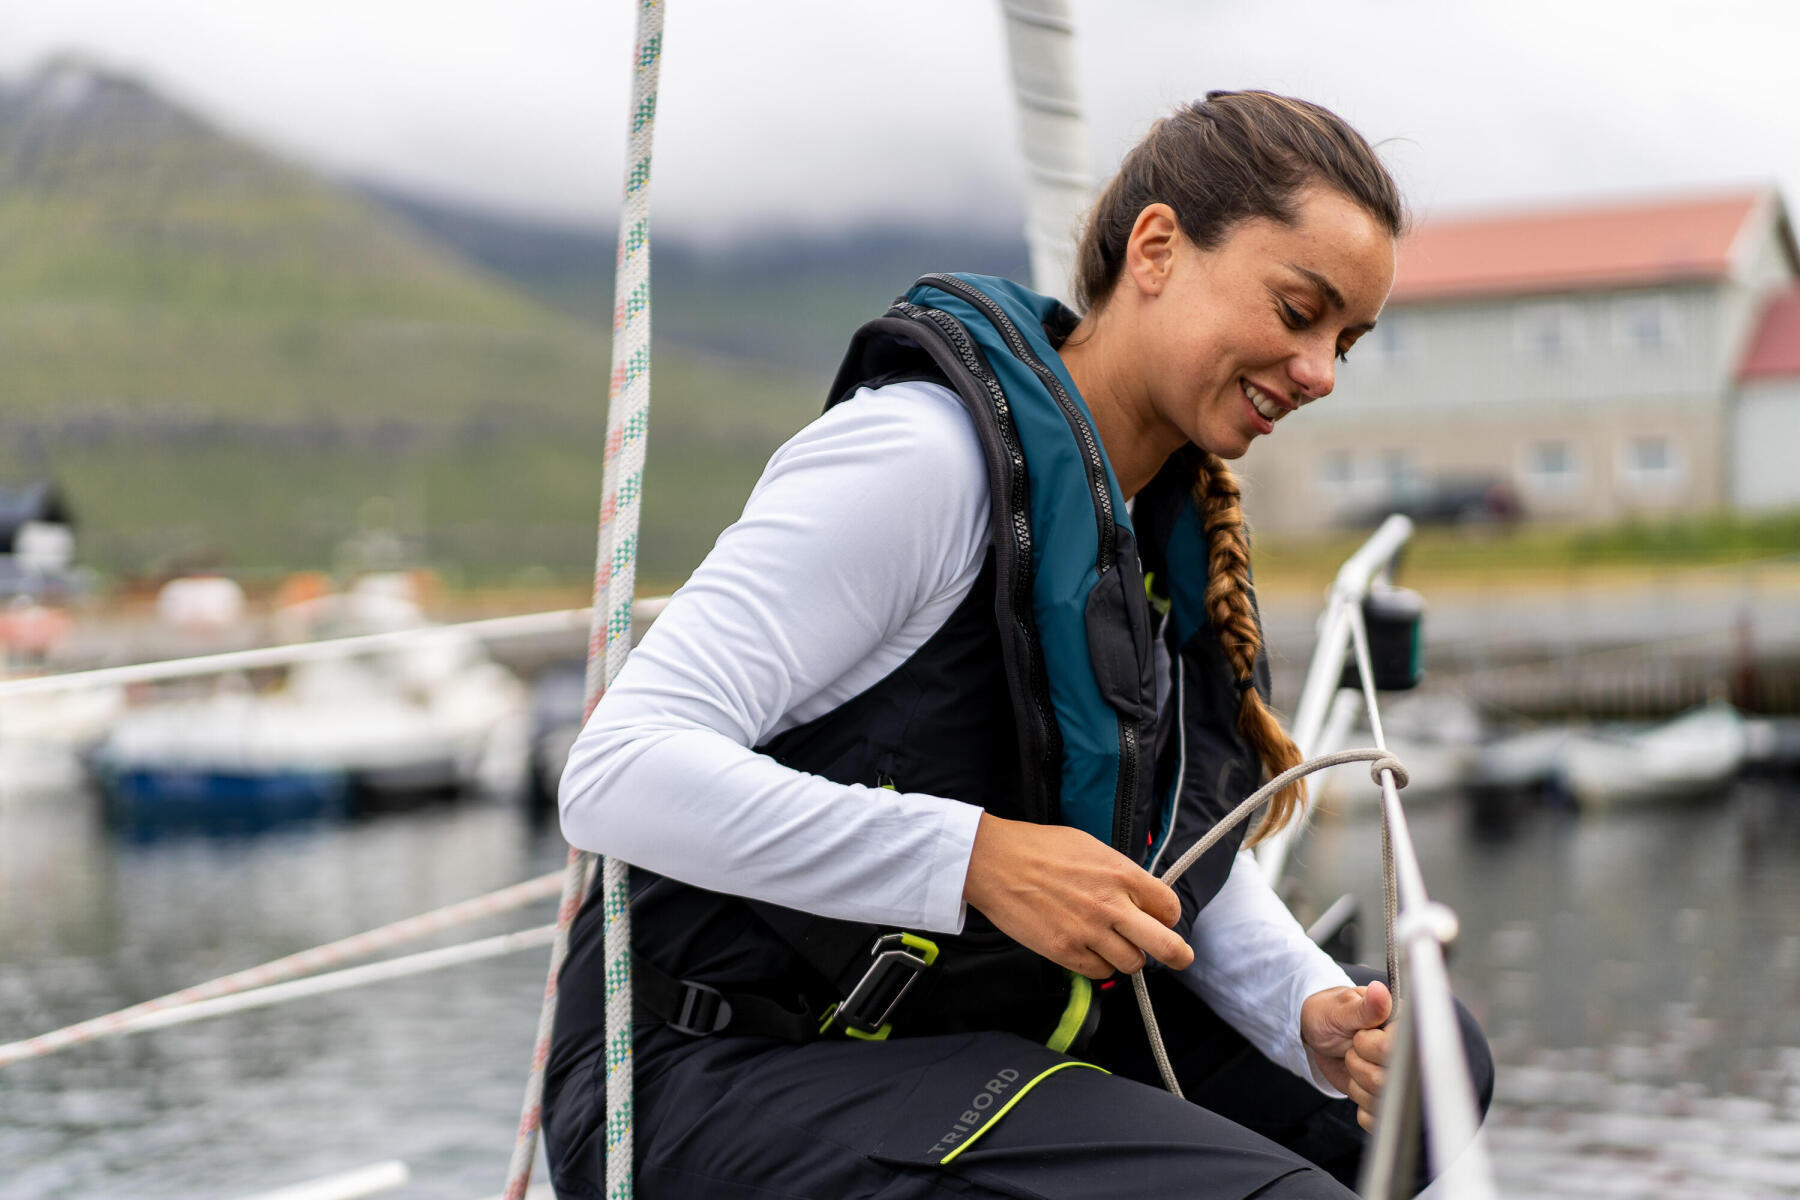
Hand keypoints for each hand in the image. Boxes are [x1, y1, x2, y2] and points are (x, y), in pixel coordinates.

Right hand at [961, 812, 1193, 979]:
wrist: (994, 861)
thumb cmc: (1039, 847)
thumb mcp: (1091, 847)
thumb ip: (1119, 874)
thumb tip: (1137, 896)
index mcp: (1122, 874)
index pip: (1169, 906)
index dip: (1168, 915)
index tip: (1160, 917)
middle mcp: (1112, 906)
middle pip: (1166, 945)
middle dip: (1177, 954)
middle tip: (1180, 957)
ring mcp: (1089, 932)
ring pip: (1131, 964)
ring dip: (1128, 957)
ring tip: (1113, 945)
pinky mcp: (1065, 952)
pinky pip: (1099, 973)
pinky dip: (1099, 965)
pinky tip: (1088, 950)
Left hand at [1301, 981, 1392, 1129]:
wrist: (1320, 1032)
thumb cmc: (1331, 1014)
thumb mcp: (1341, 1009)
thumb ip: (1364, 1007)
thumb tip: (1379, 991)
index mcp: (1403, 1027)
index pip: (1393, 1050)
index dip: (1368, 1047)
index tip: (1359, 1036)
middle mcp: (1408, 1056)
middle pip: (1385, 1080)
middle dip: (1357, 1066)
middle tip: (1352, 1048)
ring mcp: (1400, 1079)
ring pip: (1380, 1101)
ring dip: (1356, 1084)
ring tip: (1354, 1062)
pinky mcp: (1389, 1100)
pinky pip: (1377, 1117)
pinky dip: (1360, 1104)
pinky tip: (1357, 1084)